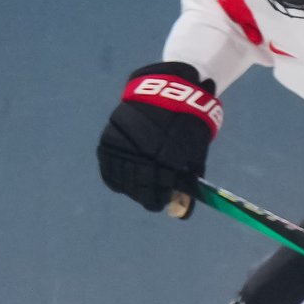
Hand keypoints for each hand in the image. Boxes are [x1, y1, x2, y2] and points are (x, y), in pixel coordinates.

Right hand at [96, 62, 222, 213]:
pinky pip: (108, 170)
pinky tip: (124, 179)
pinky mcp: (109, 141)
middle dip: (147, 196)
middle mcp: (142, 153)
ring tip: (139, 186)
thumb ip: (187, 184)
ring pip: (122, 181)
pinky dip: (116, 178)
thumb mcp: (195, 153)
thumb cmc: (188, 124)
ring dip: (131, 188)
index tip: (162, 203)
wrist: (169, 89)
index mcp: (166, 158)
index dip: (160, 201)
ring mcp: (123, 147)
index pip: (157, 192)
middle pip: (138, 189)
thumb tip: (180, 214)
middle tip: (152, 198)